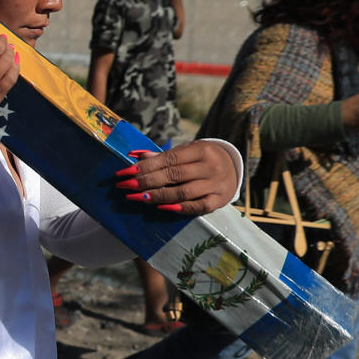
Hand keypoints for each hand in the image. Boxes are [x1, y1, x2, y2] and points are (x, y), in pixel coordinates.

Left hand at [114, 143, 240, 216]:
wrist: (233, 168)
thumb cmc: (201, 159)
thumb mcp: (186, 151)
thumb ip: (162, 155)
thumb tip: (134, 155)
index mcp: (201, 150)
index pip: (169, 158)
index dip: (146, 166)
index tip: (125, 172)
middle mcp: (211, 166)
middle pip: (174, 175)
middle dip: (146, 181)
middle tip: (125, 186)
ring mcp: (216, 184)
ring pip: (183, 192)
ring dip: (158, 196)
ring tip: (138, 197)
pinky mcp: (219, 200)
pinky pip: (197, 207)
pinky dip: (178, 208)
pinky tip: (161, 207)